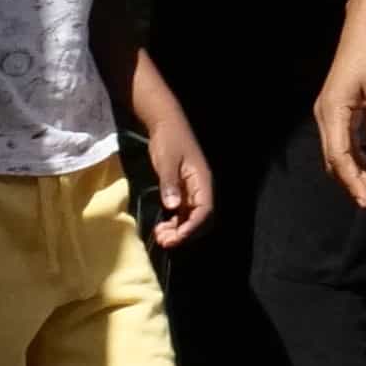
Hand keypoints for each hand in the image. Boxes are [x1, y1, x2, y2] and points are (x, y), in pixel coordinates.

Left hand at [138, 102, 214, 248]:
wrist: (166, 125)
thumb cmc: (169, 140)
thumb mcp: (167, 160)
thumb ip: (170, 183)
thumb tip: (172, 206)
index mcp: (203, 181)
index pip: (205, 211)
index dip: (192, 227)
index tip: (175, 238)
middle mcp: (201, 189)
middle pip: (202, 220)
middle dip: (186, 234)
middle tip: (165, 240)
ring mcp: (193, 192)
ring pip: (192, 219)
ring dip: (179, 231)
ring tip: (160, 236)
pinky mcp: (183, 192)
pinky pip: (183, 214)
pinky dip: (175, 224)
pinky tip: (161, 228)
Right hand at [311, 13, 365, 213]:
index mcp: (332, 111)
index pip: (339, 157)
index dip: (353, 181)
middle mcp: (327, 116)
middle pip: (339, 162)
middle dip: (359, 186)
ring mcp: (333, 115)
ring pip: (344, 156)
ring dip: (362, 177)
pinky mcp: (343, 112)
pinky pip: (350, 144)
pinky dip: (363, 161)